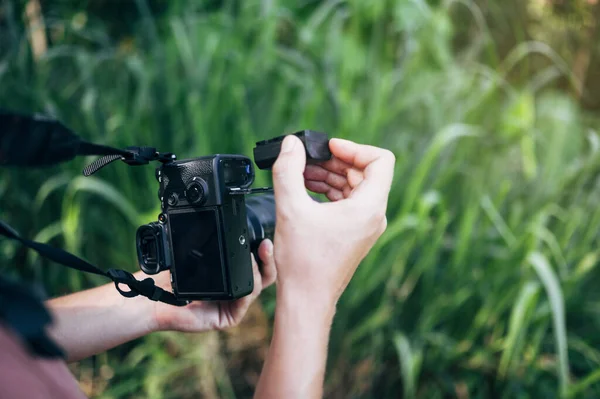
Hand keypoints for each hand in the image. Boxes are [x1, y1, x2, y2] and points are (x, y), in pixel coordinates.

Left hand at [150, 239, 276, 331]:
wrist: (153, 299)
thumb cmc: (171, 277)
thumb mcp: (196, 254)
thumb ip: (214, 244)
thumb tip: (233, 226)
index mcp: (231, 277)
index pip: (256, 264)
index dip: (264, 252)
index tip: (265, 238)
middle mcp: (235, 291)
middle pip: (264, 276)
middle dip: (269, 259)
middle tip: (266, 244)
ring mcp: (233, 305)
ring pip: (257, 287)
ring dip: (258, 271)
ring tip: (252, 256)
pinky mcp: (228, 318)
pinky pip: (245, 302)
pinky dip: (248, 288)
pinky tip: (245, 276)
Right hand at [272, 136, 394, 305]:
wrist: (306, 300)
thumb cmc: (304, 262)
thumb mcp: (290, 208)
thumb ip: (288, 170)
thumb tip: (291, 144)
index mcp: (369, 207)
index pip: (380, 160)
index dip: (354, 147)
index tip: (329, 147)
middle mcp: (374, 216)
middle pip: (364, 172)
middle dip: (335, 161)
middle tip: (308, 158)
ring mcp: (366, 227)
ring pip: (354, 187)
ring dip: (330, 175)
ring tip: (301, 173)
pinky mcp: (354, 234)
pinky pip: (348, 202)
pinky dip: (329, 191)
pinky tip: (306, 190)